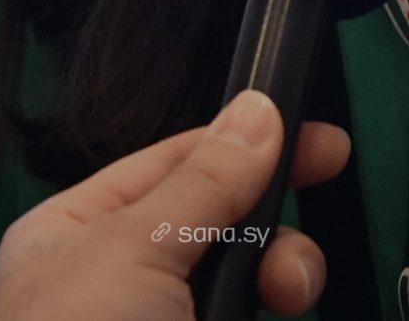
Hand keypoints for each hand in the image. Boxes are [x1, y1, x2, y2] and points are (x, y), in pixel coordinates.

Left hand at [0, 91, 350, 320]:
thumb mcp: (129, 252)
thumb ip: (202, 182)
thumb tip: (258, 108)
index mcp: (78, 237)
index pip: (175, 165)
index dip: (249, 147)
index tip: (329, 147)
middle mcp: (119, 290)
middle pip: (223, 235)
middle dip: (270, 244)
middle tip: (288, 281)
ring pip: (244, 296)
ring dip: (278, 289)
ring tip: (284, 308)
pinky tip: (287, 320)